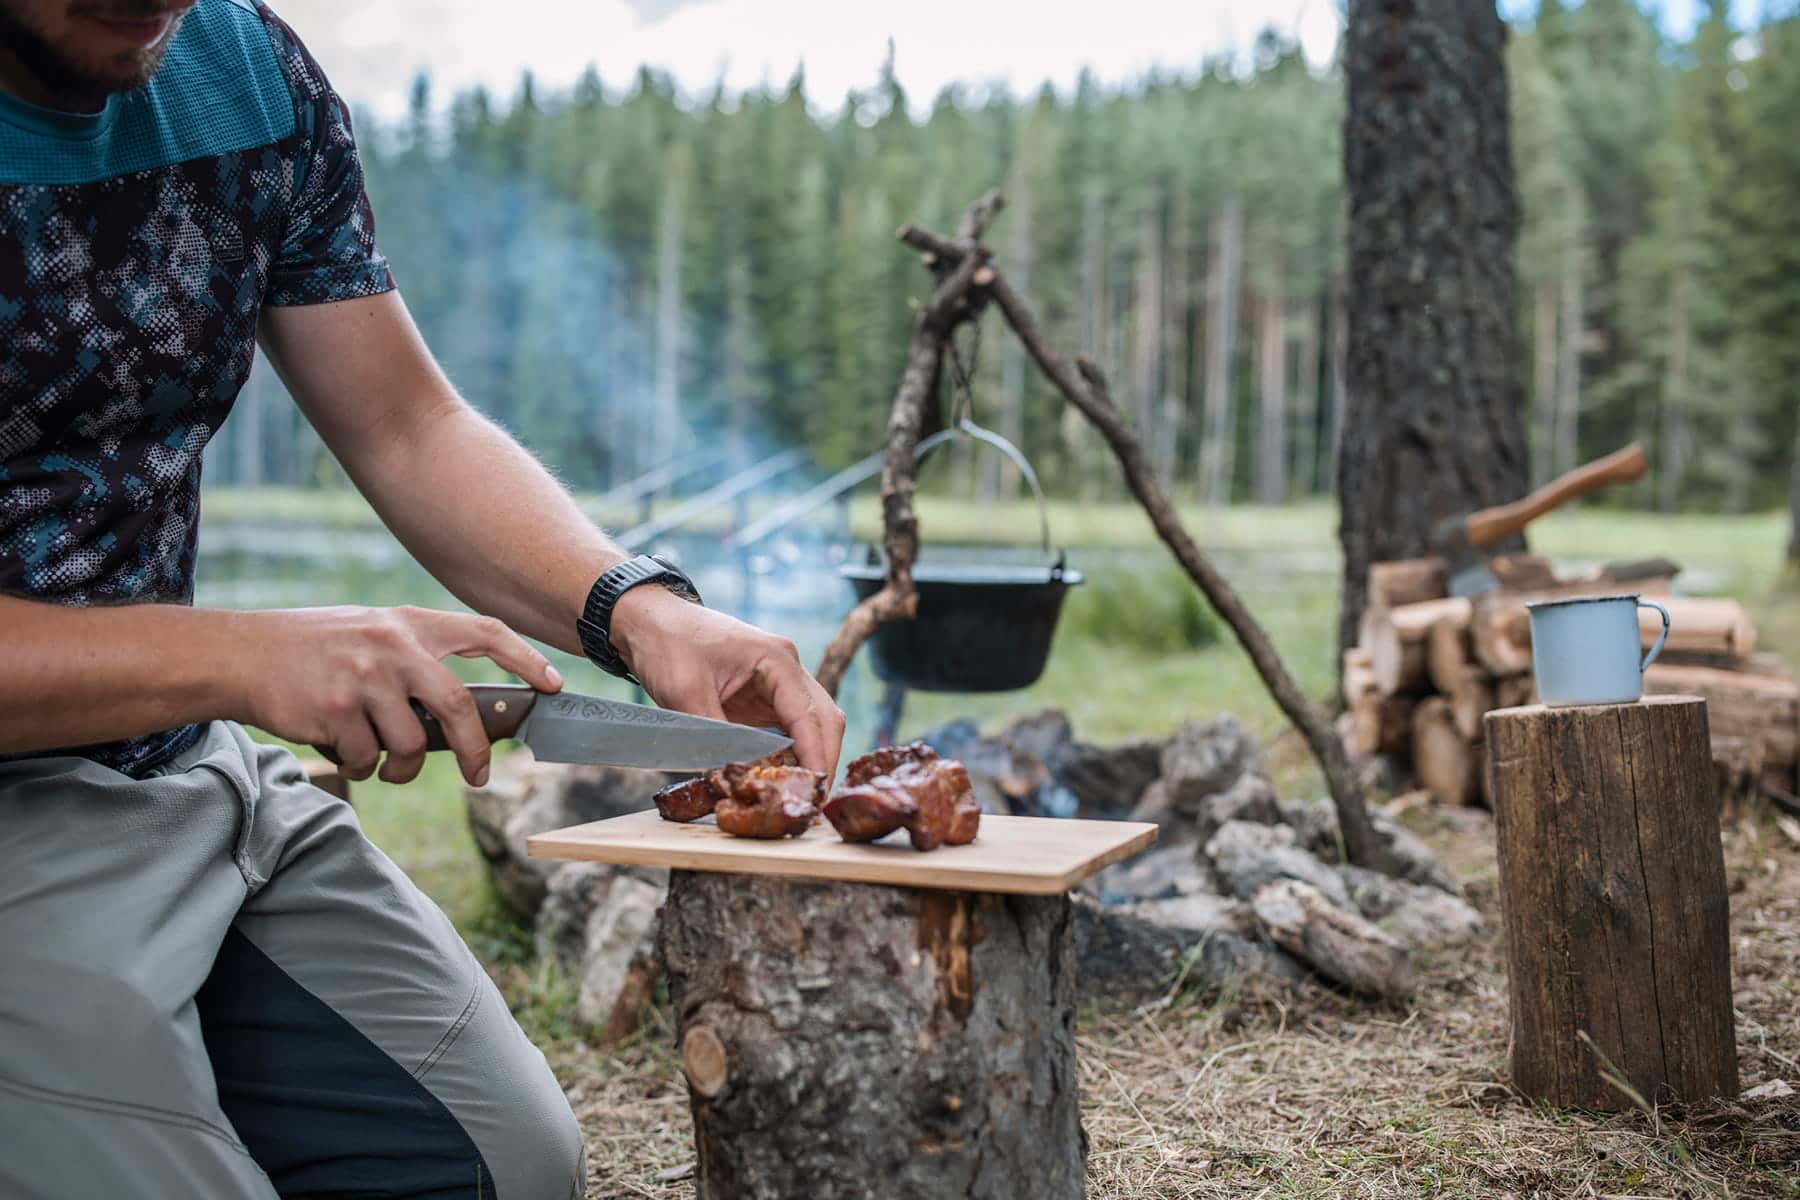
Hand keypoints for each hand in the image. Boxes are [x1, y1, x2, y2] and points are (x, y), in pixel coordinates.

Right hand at [232, 606, 560, 785]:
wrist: (240, 655)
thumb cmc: (312, 650)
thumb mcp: (370, 634)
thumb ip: (414, 661)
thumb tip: (460, 716)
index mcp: (410, 623)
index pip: (485, 633)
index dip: (525, 659)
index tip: (552, 685)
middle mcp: (394, 646)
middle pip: (459, 706)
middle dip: (476, 749)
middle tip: (479, 776)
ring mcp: (366, 677)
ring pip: (412, 744)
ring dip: (400, 767)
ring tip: (379, 762)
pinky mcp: (337, 709)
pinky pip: (368, 758)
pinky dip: (358, 766)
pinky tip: (338, 747)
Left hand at [611, 588, 847, 778]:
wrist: (648, 621)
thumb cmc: (667, 644)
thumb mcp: (685, 692)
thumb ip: (712, 735)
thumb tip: (731, 777)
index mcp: (776, 659)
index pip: (810, 715)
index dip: (815, 755)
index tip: (813, 790)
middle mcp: (787, 669)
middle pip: (823, 719)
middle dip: (821, 760)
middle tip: (811, 802)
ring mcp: (778, 681)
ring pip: (811, 725)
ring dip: (808, 758)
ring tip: (796, 796)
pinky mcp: (764, 696)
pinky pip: (788, 728)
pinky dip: (789, 753)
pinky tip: (777, 777)